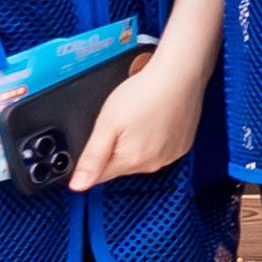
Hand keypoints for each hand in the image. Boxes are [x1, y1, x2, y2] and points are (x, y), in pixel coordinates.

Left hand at [62, 42, 205, 189]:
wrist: (179, 75)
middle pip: (122, 165)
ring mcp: (171, 156)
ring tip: (141, 117)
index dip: (95, 156)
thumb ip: (92, 157)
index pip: (101, 175)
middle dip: (117, 148)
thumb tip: (78, 186)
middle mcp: (153, 164)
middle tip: (123, 121)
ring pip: (142, 158)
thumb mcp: (106, 123)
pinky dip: (156, 139)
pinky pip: (161, 150)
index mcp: (131, 160)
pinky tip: (156, 120)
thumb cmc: (143, 93)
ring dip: (137, 144)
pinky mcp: (183, 146)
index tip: (104, 135)